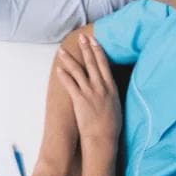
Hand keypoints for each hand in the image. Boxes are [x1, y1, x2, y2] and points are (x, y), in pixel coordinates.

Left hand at [56, 34, 121, 149]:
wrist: (103, 138)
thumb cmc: (111, 125)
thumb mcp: (116, 105)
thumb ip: (111, 93)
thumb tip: (108, 85)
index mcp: (112, 88)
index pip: (104, 65)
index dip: (99, 51)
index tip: (95, 41)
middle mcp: (101, 88)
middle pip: (92, 64)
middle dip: (86, 49)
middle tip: (81, 37)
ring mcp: (90, 93)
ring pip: (78, 71)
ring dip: (69, 59)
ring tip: (63, 50)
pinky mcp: (80, 100)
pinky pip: (70, 84)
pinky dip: (64, 76)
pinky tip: (58, 69)